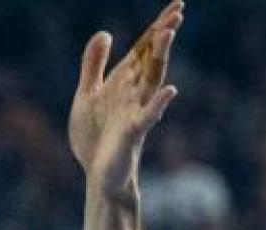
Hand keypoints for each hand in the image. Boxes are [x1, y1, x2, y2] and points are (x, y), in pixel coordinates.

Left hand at [67, 0, 183, 201]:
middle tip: (178, 11)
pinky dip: (158, 104)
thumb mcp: (87, 95)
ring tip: (168, 34)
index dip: (158, 27)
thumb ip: (94, 65)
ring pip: (152, 81)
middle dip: (162, 36)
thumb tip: (105, 33)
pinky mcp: (132, 134)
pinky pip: (148, 117)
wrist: (98, 176)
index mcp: (123, 82)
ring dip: (160, 57)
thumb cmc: (95, 138)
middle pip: (152, 59)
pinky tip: (169, 91)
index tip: (178, 5)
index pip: (144, 49)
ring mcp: (135, 112)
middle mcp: (134, 93)